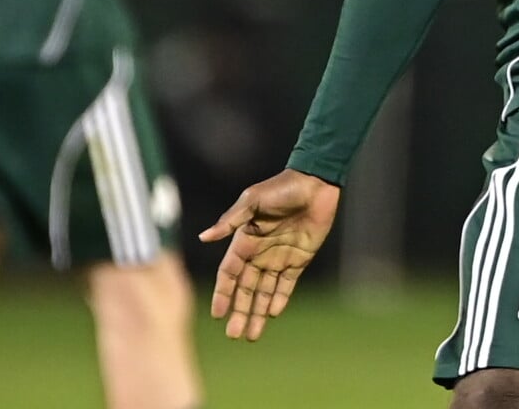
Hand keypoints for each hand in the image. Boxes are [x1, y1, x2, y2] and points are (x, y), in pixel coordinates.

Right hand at [199, 169, 340, 339]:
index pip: (229, 274)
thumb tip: (203, 237)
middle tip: (234, 334)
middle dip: (239, 311)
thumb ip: (230, 221)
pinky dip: (280, 299)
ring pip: (265, 291)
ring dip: (257, 312)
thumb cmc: (281, 188)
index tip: (217, 314)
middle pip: (246, 289)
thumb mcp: (252, 201)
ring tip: (251, 335)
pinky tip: (273, 314)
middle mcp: (259, 253)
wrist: (315, 183)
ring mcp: (279, 257)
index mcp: (244, 241)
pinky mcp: (299, 259)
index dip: (223, 293)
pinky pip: (286, 284)